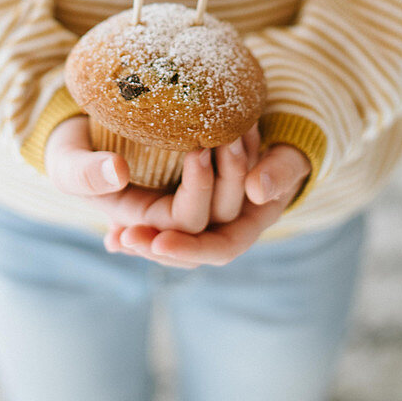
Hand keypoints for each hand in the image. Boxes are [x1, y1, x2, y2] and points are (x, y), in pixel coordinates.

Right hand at [45, 115, 256, 235]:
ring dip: (244, 159)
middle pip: (223, 212)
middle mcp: (175, 211)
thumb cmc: (69, 152)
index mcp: (148, 221)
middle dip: (232, 174)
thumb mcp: (67, 163)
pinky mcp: (203, 164)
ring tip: (243, 122)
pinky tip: (245, 115)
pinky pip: (235, 166)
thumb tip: (119, 172)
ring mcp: (191, 189)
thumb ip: (86, 173)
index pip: (187, 220)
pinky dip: (244, 146)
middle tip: (231, 133)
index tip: (197, 148)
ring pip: (237, 191)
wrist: (78, 131)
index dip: (198, 190)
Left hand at [106, 141, 311, 268]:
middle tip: (126, 238)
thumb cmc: (289, 156)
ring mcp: (207, 224)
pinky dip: (140, 230)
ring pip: (174, 240)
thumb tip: (257, 190)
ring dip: (145, 240)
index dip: (190, 248)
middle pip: (190, 251)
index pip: (220, 249)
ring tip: (115, 238)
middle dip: (159, 246)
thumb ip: (281, 172)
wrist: (279, 149)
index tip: (160, 243)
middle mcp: (226, 232)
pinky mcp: (187, 211)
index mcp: (251, 228)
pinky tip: (111, 238)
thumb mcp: (290, 160)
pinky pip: (163, 228)